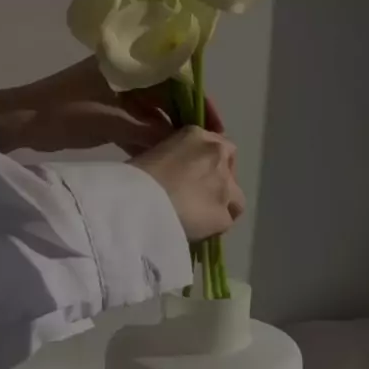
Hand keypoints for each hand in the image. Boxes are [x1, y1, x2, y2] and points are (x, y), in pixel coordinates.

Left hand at [0, 56, 222, 153]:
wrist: (22, 123)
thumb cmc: (65, 113)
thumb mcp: (111, 122)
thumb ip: (148, 131)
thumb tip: (181, 144)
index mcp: (128, 65)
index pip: (175, 79)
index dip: (198, 104)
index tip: (213, 128)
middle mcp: (126, 75)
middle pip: (166, 98)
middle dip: (184, 123)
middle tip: (203, 150)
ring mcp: (115, 95)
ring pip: (151, 115)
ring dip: (166, 136)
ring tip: (186, 160)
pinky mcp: (106, 114)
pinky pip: (135, 126)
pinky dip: (147, 141)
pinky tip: (161, 162)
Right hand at [132, 126, 244, 241]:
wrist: (138, 204)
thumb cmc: (132, 178)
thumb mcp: (151, 154)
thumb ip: (171, 159)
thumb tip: (172, 172)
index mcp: (196, 135)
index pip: (214, 144)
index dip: (206, 160)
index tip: (193, 173)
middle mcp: (218, 156)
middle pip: (229, 167)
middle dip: (217, 180)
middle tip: (197, 196)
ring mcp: (225, 187)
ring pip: (236, 198)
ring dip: (223, 205)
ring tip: (203, 218)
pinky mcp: (223, 216)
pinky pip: (226, 223)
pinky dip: (214, 227)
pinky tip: (199, 233)